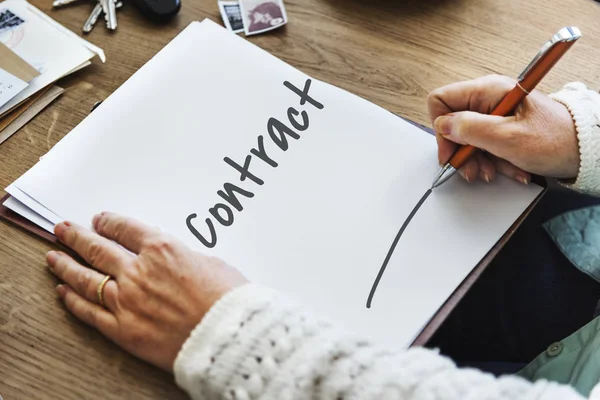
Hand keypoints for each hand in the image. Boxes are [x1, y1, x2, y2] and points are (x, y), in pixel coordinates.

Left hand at [46, 213, 247, 371]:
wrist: (227, 335)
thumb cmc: (227, 299)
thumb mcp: (209, 262)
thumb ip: (181, 257)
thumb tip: (169, 259)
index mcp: (162, 249)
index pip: (125, 228)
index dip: (109, 222)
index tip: (99, 220)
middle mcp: (138, 271)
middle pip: (98, 248)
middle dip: (77, 237)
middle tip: (63, 230)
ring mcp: (127, 300)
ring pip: (86, 278)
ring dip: (66, 265)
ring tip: (53, 257)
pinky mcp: (123, 329)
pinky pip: (90, 312)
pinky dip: (73, 301)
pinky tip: (63, 292)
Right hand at [428, 74, 579, 183]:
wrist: (585, 150)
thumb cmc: (555, 139)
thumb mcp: (507, 137)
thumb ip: (470, 129)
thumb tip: (444, 126)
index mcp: (487, 91)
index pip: (441, 100)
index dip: (441, 128)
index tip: (451, 151)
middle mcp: (488, 99)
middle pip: (454, 124)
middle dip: (462, 151)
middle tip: (473, 169)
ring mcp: (495, 113)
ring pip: (468, 139)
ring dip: (479, 160)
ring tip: (495, 172)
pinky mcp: (502, 127)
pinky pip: (485, 145)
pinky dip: (493, 160)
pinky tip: (508, 169)